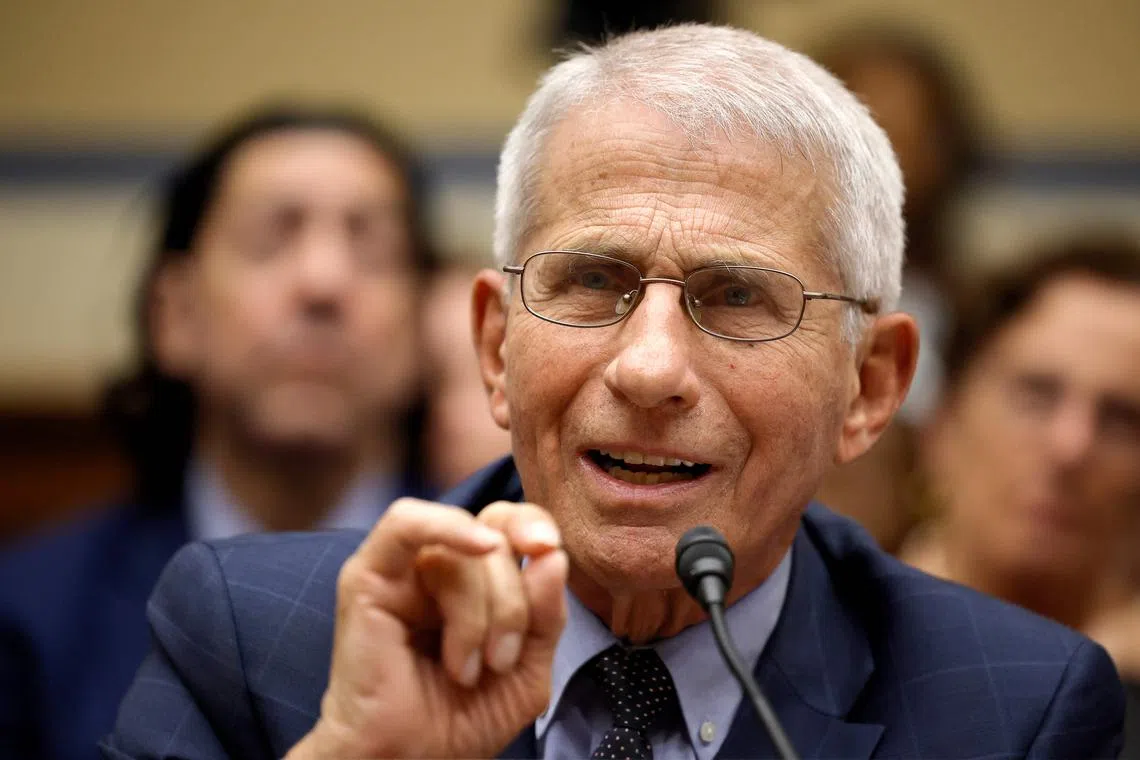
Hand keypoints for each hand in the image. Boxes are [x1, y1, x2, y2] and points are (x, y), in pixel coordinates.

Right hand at [286, 498, 567, 758]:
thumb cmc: (459, 722)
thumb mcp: (527, 668)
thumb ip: (546, 612)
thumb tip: (551, 554)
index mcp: (473, 581)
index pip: (509, 525)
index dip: (534, 527)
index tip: (550, 552)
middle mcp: (436, 567)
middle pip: (494, 533)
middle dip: (514, 598)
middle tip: (501, 661)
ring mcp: (399, 569)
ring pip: (464, 546)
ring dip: (481, 610)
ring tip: (468, 668)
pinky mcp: (367, 577)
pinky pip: (407, 522)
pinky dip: (450, 528)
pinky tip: (478, 547)